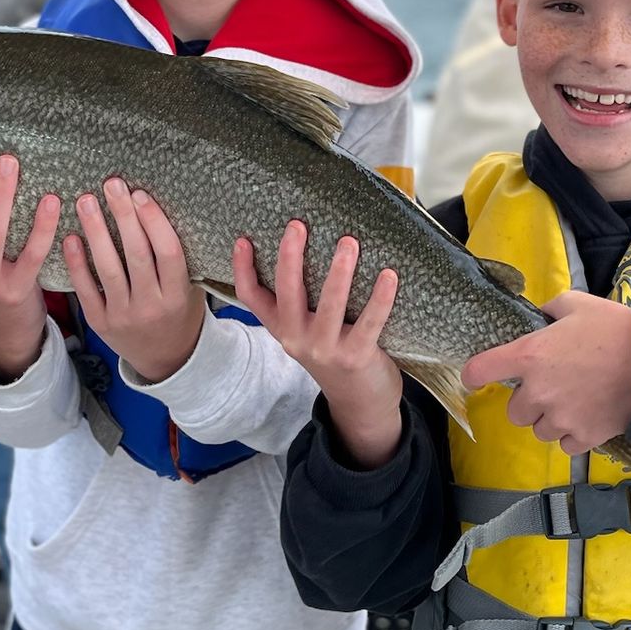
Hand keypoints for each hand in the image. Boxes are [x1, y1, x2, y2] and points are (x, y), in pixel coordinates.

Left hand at [64, 179, 204, 384]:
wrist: (166, 361)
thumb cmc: (180, 313)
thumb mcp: (191, 289)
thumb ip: (177, 259)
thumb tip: (154, 210)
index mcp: (178, 295)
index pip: (167, 252)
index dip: (154, 221)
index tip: (140, 194)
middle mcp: (151, 306)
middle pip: (136, 254)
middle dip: (123, 216)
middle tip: (111, 184)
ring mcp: (123, 316)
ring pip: (108, 268)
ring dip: (96, 232)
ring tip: (86, 201)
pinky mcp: (100, 324)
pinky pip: (86, 289)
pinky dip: (77, 263)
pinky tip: (71, 237)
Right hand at [234, 221, 401, 468]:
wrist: (359, 403)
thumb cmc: (335, 353)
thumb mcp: (307, 331)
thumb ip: (303, 300)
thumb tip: (316, 244)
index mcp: (282, 328)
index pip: (251, 298)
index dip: (242, 269)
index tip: (243, 239)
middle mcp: (297, 338)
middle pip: (287, 293)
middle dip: (291, 257)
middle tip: (297, 226)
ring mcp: (325, 350)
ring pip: (330, 305)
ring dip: (339, 272)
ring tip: (348, 242)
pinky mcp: (356, 357)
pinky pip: (369, 322)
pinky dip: (381, 298)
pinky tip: (388, 275)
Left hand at [461, 291, 630, 454]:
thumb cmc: (614, 327)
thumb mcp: (577, 303)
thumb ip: (550, 310)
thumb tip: (542, 318)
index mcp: (529, 355)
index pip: (480, 370)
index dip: (474, 374)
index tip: (475, 377)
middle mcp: (538, 392)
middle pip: (514, 411)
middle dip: (529, 401)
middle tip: (551, 387)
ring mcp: (560, 418)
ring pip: (539, 430)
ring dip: (550, 419)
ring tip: (574, 402)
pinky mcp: (584, 437)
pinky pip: (566, 444)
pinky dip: (573, 434)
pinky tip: (588, 417)